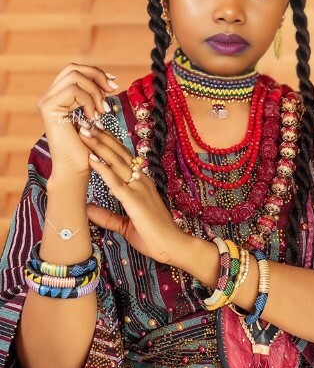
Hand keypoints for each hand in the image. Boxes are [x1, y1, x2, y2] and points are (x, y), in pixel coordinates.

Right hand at [37, 63, 118, 177]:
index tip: (113, 84)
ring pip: (74, 76)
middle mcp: (48, 96)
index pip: (74, 70)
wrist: (77, 168)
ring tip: (102, 111)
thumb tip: (109, 80)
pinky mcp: (48, 108)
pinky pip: (74, 90)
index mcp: (58, 97)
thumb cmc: (88, 146)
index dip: (95, 72)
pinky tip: (93, 117)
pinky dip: (88, 100)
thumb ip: (95, 97)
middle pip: (73, 68)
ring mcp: (46, 101)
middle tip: (112, 90)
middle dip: (97, 76)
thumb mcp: (94, 115)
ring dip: (95, 91)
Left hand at [79, 125, 188, 263]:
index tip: (94, 130)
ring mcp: (140, 189)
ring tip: (85, 131)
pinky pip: (117, 182)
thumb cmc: (154, 237)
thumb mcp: (125, 225)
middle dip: (101, 138)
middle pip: (119, 154)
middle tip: (85, 122)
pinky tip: (92, 159)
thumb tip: (88, 209)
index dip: (108, 143)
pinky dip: (103, 169)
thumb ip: (107, 216)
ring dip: (99, 146)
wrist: (174, 246)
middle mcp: (141, 181)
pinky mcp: (136, 201)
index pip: (123, 158)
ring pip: (117, 162)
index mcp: (141, 183)